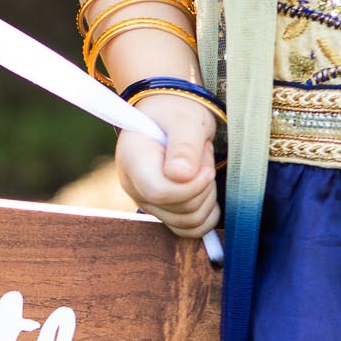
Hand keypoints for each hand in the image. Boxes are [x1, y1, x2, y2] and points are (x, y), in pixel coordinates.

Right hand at [115, 94, 220, 237]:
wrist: (168, 115)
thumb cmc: (177, 113)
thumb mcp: (186, 121)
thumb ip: (184, 147)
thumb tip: (181, 176)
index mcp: (134, 161)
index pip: (161, 192)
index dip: (192, 187)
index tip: (206, 168)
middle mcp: (134, 187)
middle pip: (178, 210)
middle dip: (203, 186)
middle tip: (203, 156)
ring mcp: (146, 201)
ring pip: (187, 222)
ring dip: (207, 197)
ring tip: (201, 167)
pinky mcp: (161, 210)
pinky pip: (188, 228)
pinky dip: (206, 213)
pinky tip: (206, 188)